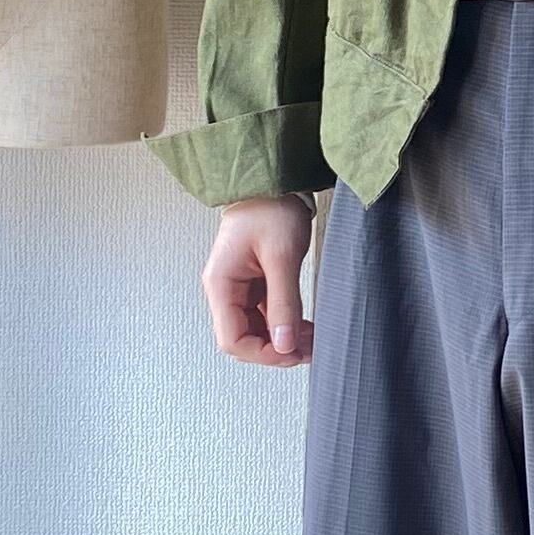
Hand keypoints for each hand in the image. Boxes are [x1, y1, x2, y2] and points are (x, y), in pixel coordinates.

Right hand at [204, 196, 316, 363]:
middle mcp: (225, 290)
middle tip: (308, 350)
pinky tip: (305, 327)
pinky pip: (265, 315)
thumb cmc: (271, 208)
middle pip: (242, 340)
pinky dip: (285, 324)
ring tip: (312, 340)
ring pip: (256, 331)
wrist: (274, 181)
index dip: (263, 354)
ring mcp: (240, 288)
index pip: (232, 340)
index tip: (292, 352)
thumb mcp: (281, 257)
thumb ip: (283, 303)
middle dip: (275, 350)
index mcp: (221, 284)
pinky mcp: (255, 284)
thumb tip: (285, 344)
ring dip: (282, 340)